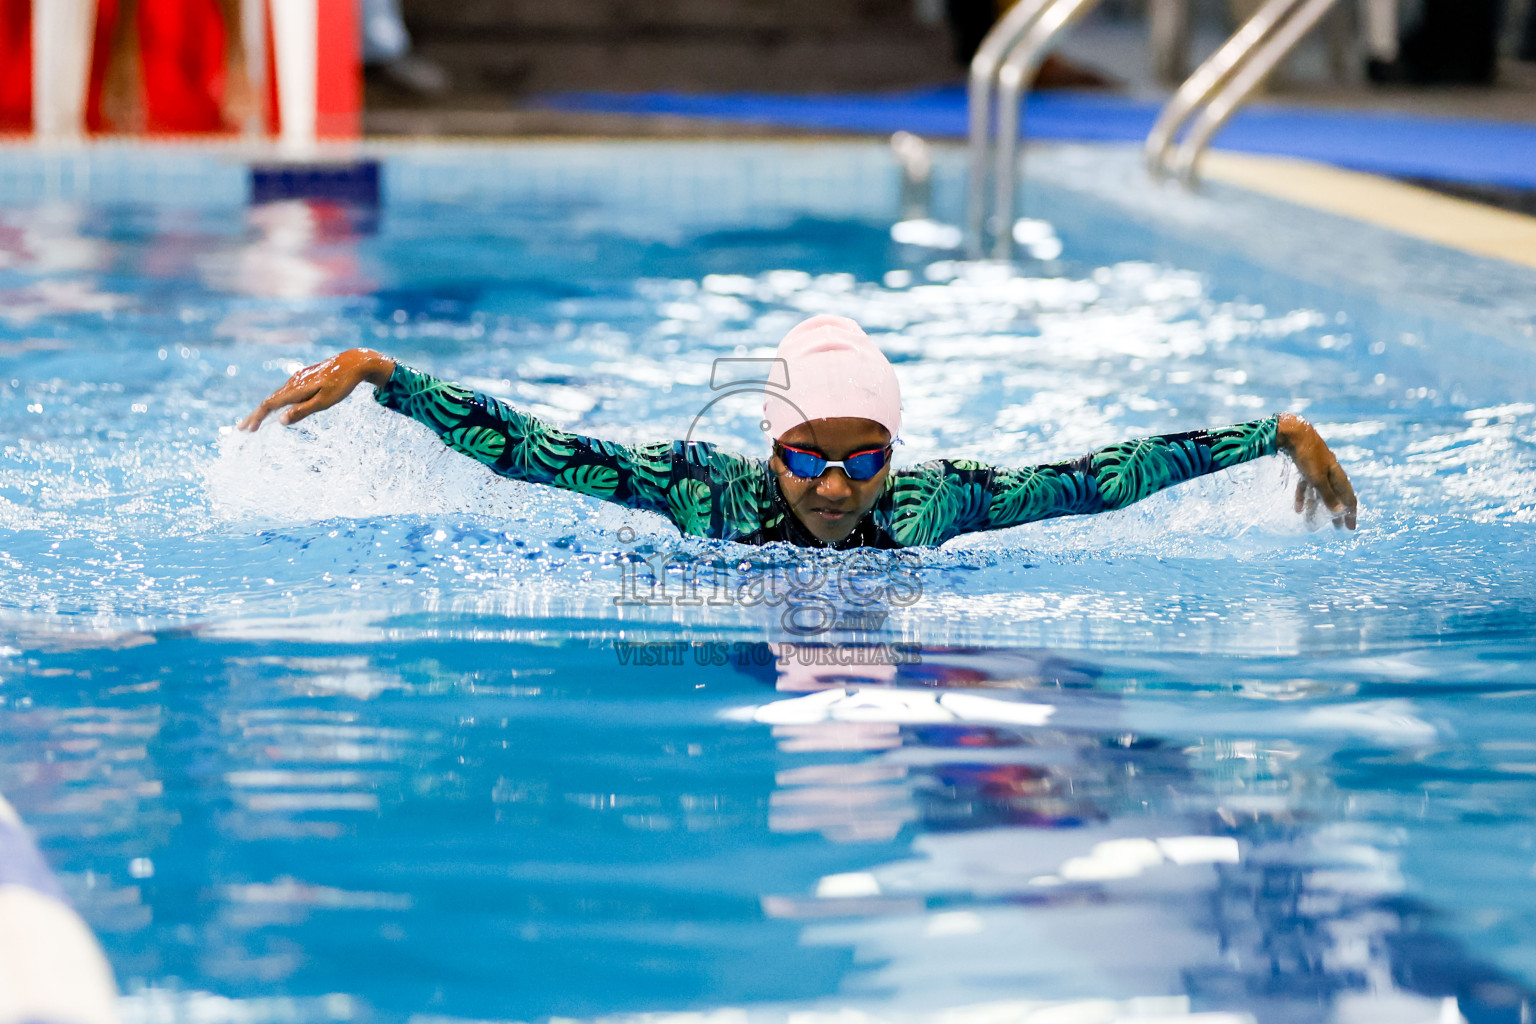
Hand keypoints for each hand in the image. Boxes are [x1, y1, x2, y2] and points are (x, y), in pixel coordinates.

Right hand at [239, 348, 395, 431]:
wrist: (353, 363)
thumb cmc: (341, 385)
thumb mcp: (324, 402)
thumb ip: (302, 411)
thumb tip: (280, 421)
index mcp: (295, 389)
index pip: (270, 405)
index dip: (257, 417)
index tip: (248, 430)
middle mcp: (292, 383)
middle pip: (269, 400)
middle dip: (255, 415)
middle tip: (242, 428)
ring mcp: (297, 379)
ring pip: (276, 395)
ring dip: (264, 409)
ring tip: (255, 421)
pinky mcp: (303, 378)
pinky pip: (284, 392)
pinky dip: (275, 402)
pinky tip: (275, 408)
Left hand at [1277, 412, 1356, 529]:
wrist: (1293, 433)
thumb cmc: (1307, 455)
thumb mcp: (1317, 478)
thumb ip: (1327, 495)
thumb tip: (1340, 512)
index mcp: (1337, 475)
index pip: (1349, 497)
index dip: (1351, 513)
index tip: (1350, 528)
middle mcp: (1330, 472)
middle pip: (1336, 496)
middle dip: (1336, 512)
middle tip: (1337, 528)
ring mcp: (1317, 469)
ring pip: (1319, 492)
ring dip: (1317, 508)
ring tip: (1313, 523)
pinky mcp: (1305, 467)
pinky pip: (1306, 486)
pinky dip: (1303, 497)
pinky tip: (1297, 509)